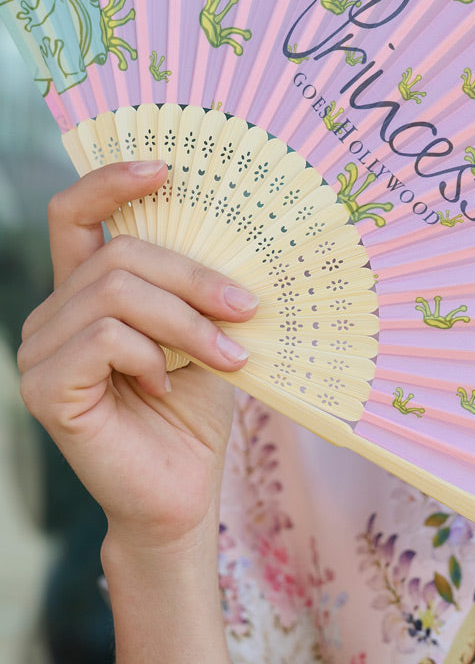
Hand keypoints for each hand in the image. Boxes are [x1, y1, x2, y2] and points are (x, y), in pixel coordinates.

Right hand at [18, 160, 258, 553]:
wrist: (181, 494)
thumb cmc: (193, 412)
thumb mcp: (202, 332)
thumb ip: (195, 287)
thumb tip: (235, 229)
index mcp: (86, 293)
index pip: (75, 215)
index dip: (112, 181)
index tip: (168, 168)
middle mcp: (52, 314)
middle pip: (118, 254)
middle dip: (193, 277)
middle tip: (246, 307)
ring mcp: (39, 350)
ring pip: (118, 292)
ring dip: (186, 322)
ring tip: (227, 356)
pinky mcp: (44, 386)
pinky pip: (106, 338)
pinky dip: (151, 356)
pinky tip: (167, 385)